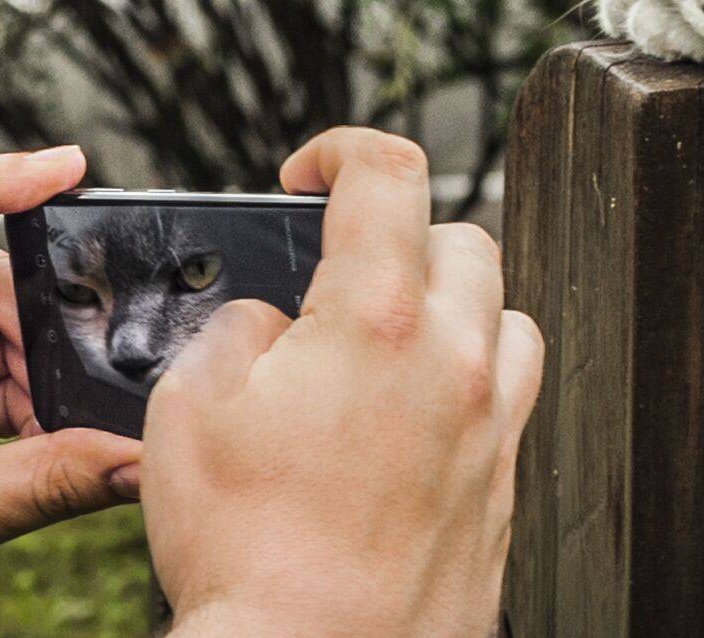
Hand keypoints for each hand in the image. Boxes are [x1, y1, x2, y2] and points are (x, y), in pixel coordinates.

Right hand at [142, 128, 543, 637]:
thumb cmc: (250, 555)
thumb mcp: (191, 411)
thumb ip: (238, 331)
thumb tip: (273, 323)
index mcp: (377, 320)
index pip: (389, 173)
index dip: (343, 148)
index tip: (314, 171)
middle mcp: (456, 359)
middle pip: (461, 237)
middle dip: (398, 232)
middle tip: (343, 269)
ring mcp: (493, 422)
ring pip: (504, 312)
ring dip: (450, 303)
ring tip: (389, 338)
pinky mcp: (507, 481)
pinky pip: (512, 392)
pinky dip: (472, 374)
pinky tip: (416, 411)